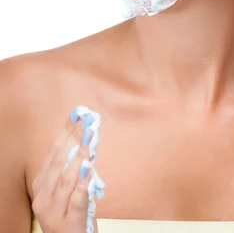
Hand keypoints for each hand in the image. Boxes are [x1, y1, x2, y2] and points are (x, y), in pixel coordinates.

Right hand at [31, 109, 97, 232]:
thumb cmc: (70, 212)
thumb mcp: (67, 187)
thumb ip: (72, 165)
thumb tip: (86, 133)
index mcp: (41, 183)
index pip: (53, 151)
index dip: (66, 130)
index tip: (79, 113)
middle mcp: (42, 196)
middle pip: (60, 161)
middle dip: (75, 138)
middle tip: (89, 121)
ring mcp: (52, 211)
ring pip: (66, 179)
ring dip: (81, 155)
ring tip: (91, 138)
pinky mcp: (67, 224)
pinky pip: (76, 200)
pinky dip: (82, 183)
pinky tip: (89, 169)